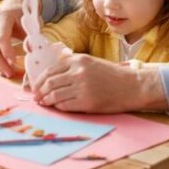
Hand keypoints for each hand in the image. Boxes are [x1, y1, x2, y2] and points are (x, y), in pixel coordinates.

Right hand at [0, 0, 34, 77]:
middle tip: (10, 74)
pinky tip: (3, 67)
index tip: (14, 63)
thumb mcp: (31, 22)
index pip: (1, 37)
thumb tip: (31, 52)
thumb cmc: (24, 14)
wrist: (13, 3)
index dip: (7, 51)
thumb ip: (31, 36)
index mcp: (3, 16)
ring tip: (7, 73)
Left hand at [30, 53, 163, 112]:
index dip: (39, 80)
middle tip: (36, 97)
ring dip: (46, 100)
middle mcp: (78, 73)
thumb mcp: (90, 62)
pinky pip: (65, 105)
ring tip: (44, 103)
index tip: (35, 86)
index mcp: (78, 61)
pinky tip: (56, 107)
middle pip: (50, 83)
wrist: (133, 86)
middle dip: (39, 91)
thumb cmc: (112, 75)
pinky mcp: (88, 102)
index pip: (50, 70)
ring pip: (55, 95)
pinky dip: (58, 107)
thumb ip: (72, 64)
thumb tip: (52, 72)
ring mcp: (83, 88)